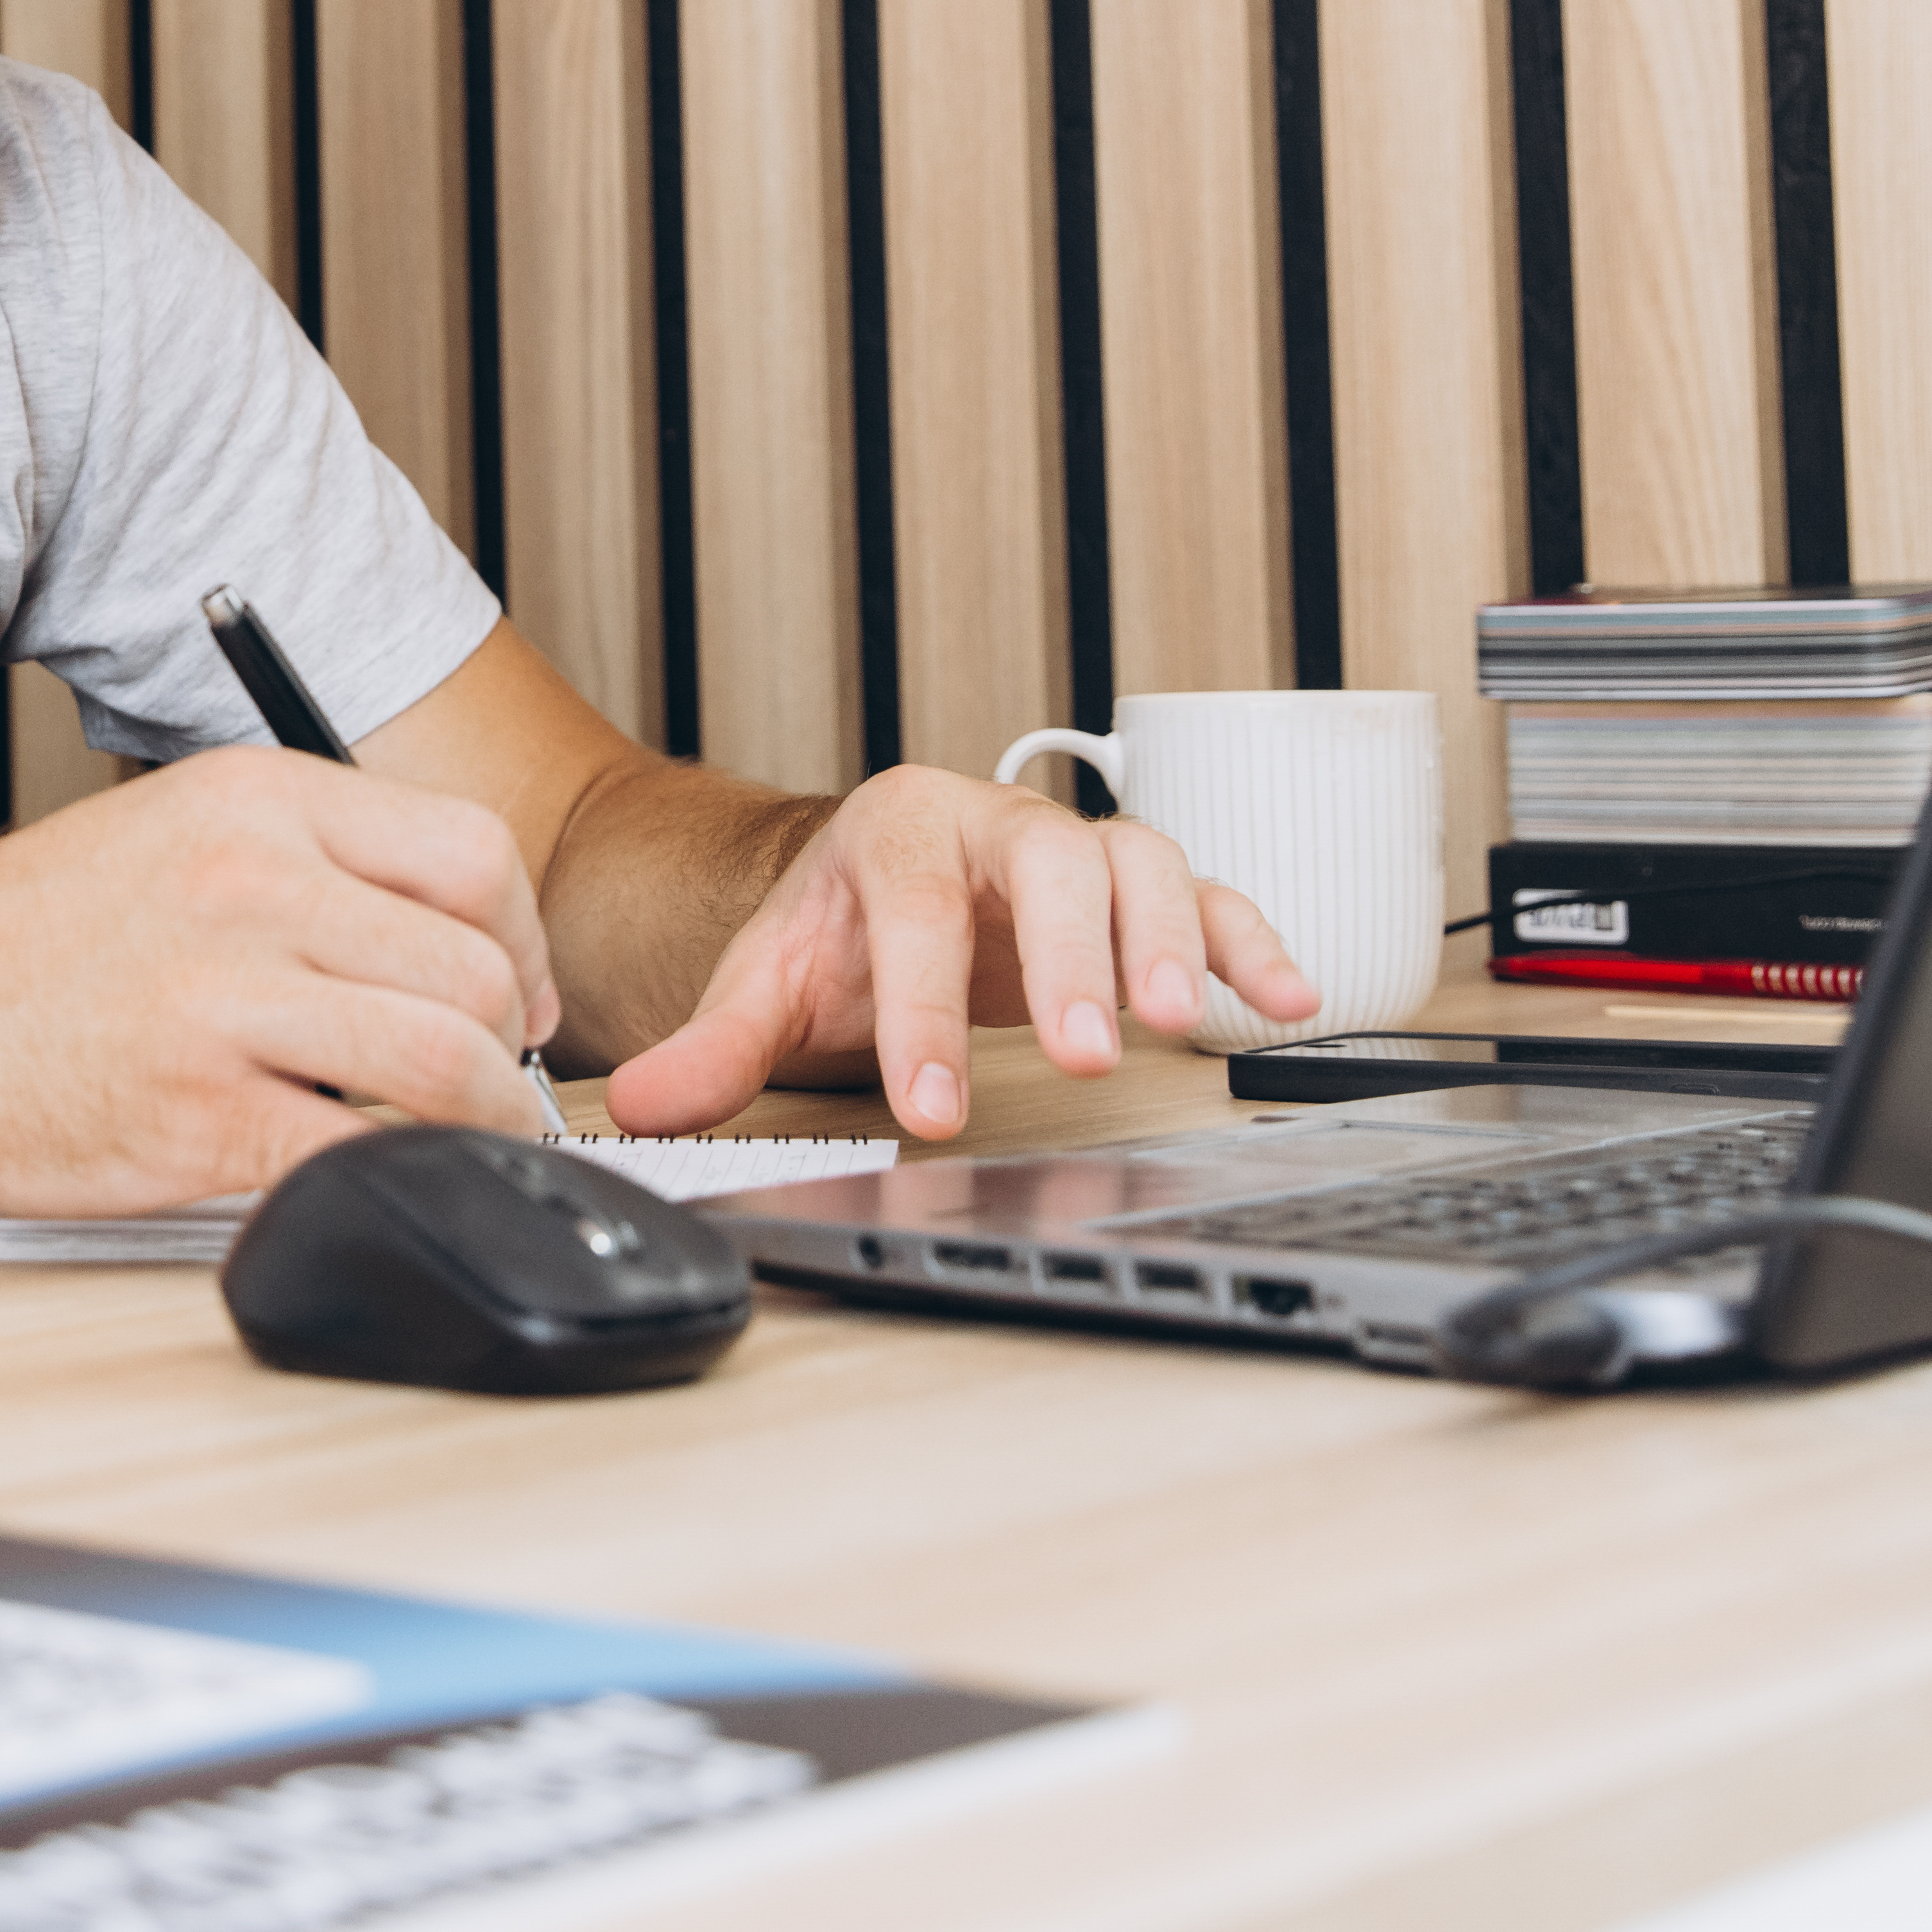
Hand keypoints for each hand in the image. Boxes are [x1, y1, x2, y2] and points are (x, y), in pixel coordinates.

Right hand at [0, 748, 561, 1214]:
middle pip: (477, 968)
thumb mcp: (164, 840)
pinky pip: (360, 1154)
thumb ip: (299, 872)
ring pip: (447, 1062)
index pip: (472, 856)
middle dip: (508, 1046)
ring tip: (463, 1143)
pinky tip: (381, 1180)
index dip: (520, 940)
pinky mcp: (195, 1118)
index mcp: (253, 801)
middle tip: (491, 1087)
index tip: (512, 996)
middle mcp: (250, 883)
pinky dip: (401, 1179)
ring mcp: (224, 1001)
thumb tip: (438, 945)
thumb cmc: (7, 951)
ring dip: (483, 1121)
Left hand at [596, 764, 1316, 1138]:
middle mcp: (996, 823)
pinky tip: (1288, 1005)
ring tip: (1184, 1024)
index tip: (930, 1107)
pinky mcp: (1138, 889)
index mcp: (895, 830)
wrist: (880, 878)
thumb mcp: (768, 979)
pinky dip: (1253, 943)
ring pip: (1138, 863)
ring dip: (1170, 940)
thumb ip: (713, 1047)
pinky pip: (1211, 898)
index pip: (912, 910)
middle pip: (1047, 862)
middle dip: (1068, 956)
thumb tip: (643, 1108)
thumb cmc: (839, 928)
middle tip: (1083, 1051)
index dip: (923, 1010)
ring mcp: (1076, 850)